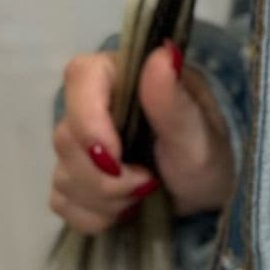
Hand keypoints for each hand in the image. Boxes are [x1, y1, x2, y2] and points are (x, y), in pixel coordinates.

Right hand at [49, 43, 237, 231]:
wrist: (206, 198)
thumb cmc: (208, 156)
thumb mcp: (200, 134)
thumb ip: (174, 100)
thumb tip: (163, 53)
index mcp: (127, 77)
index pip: (81, 75)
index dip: (88, 118)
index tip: (116, 154)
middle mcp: (97, 104)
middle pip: (66, 136)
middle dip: (106, 176)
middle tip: (148, 183)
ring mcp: (81, 144)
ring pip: (62, 175)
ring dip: (106, 199)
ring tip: (145, 193)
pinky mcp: (74, 179)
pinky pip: (61, 202)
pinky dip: (95, 216)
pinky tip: (126, 209)